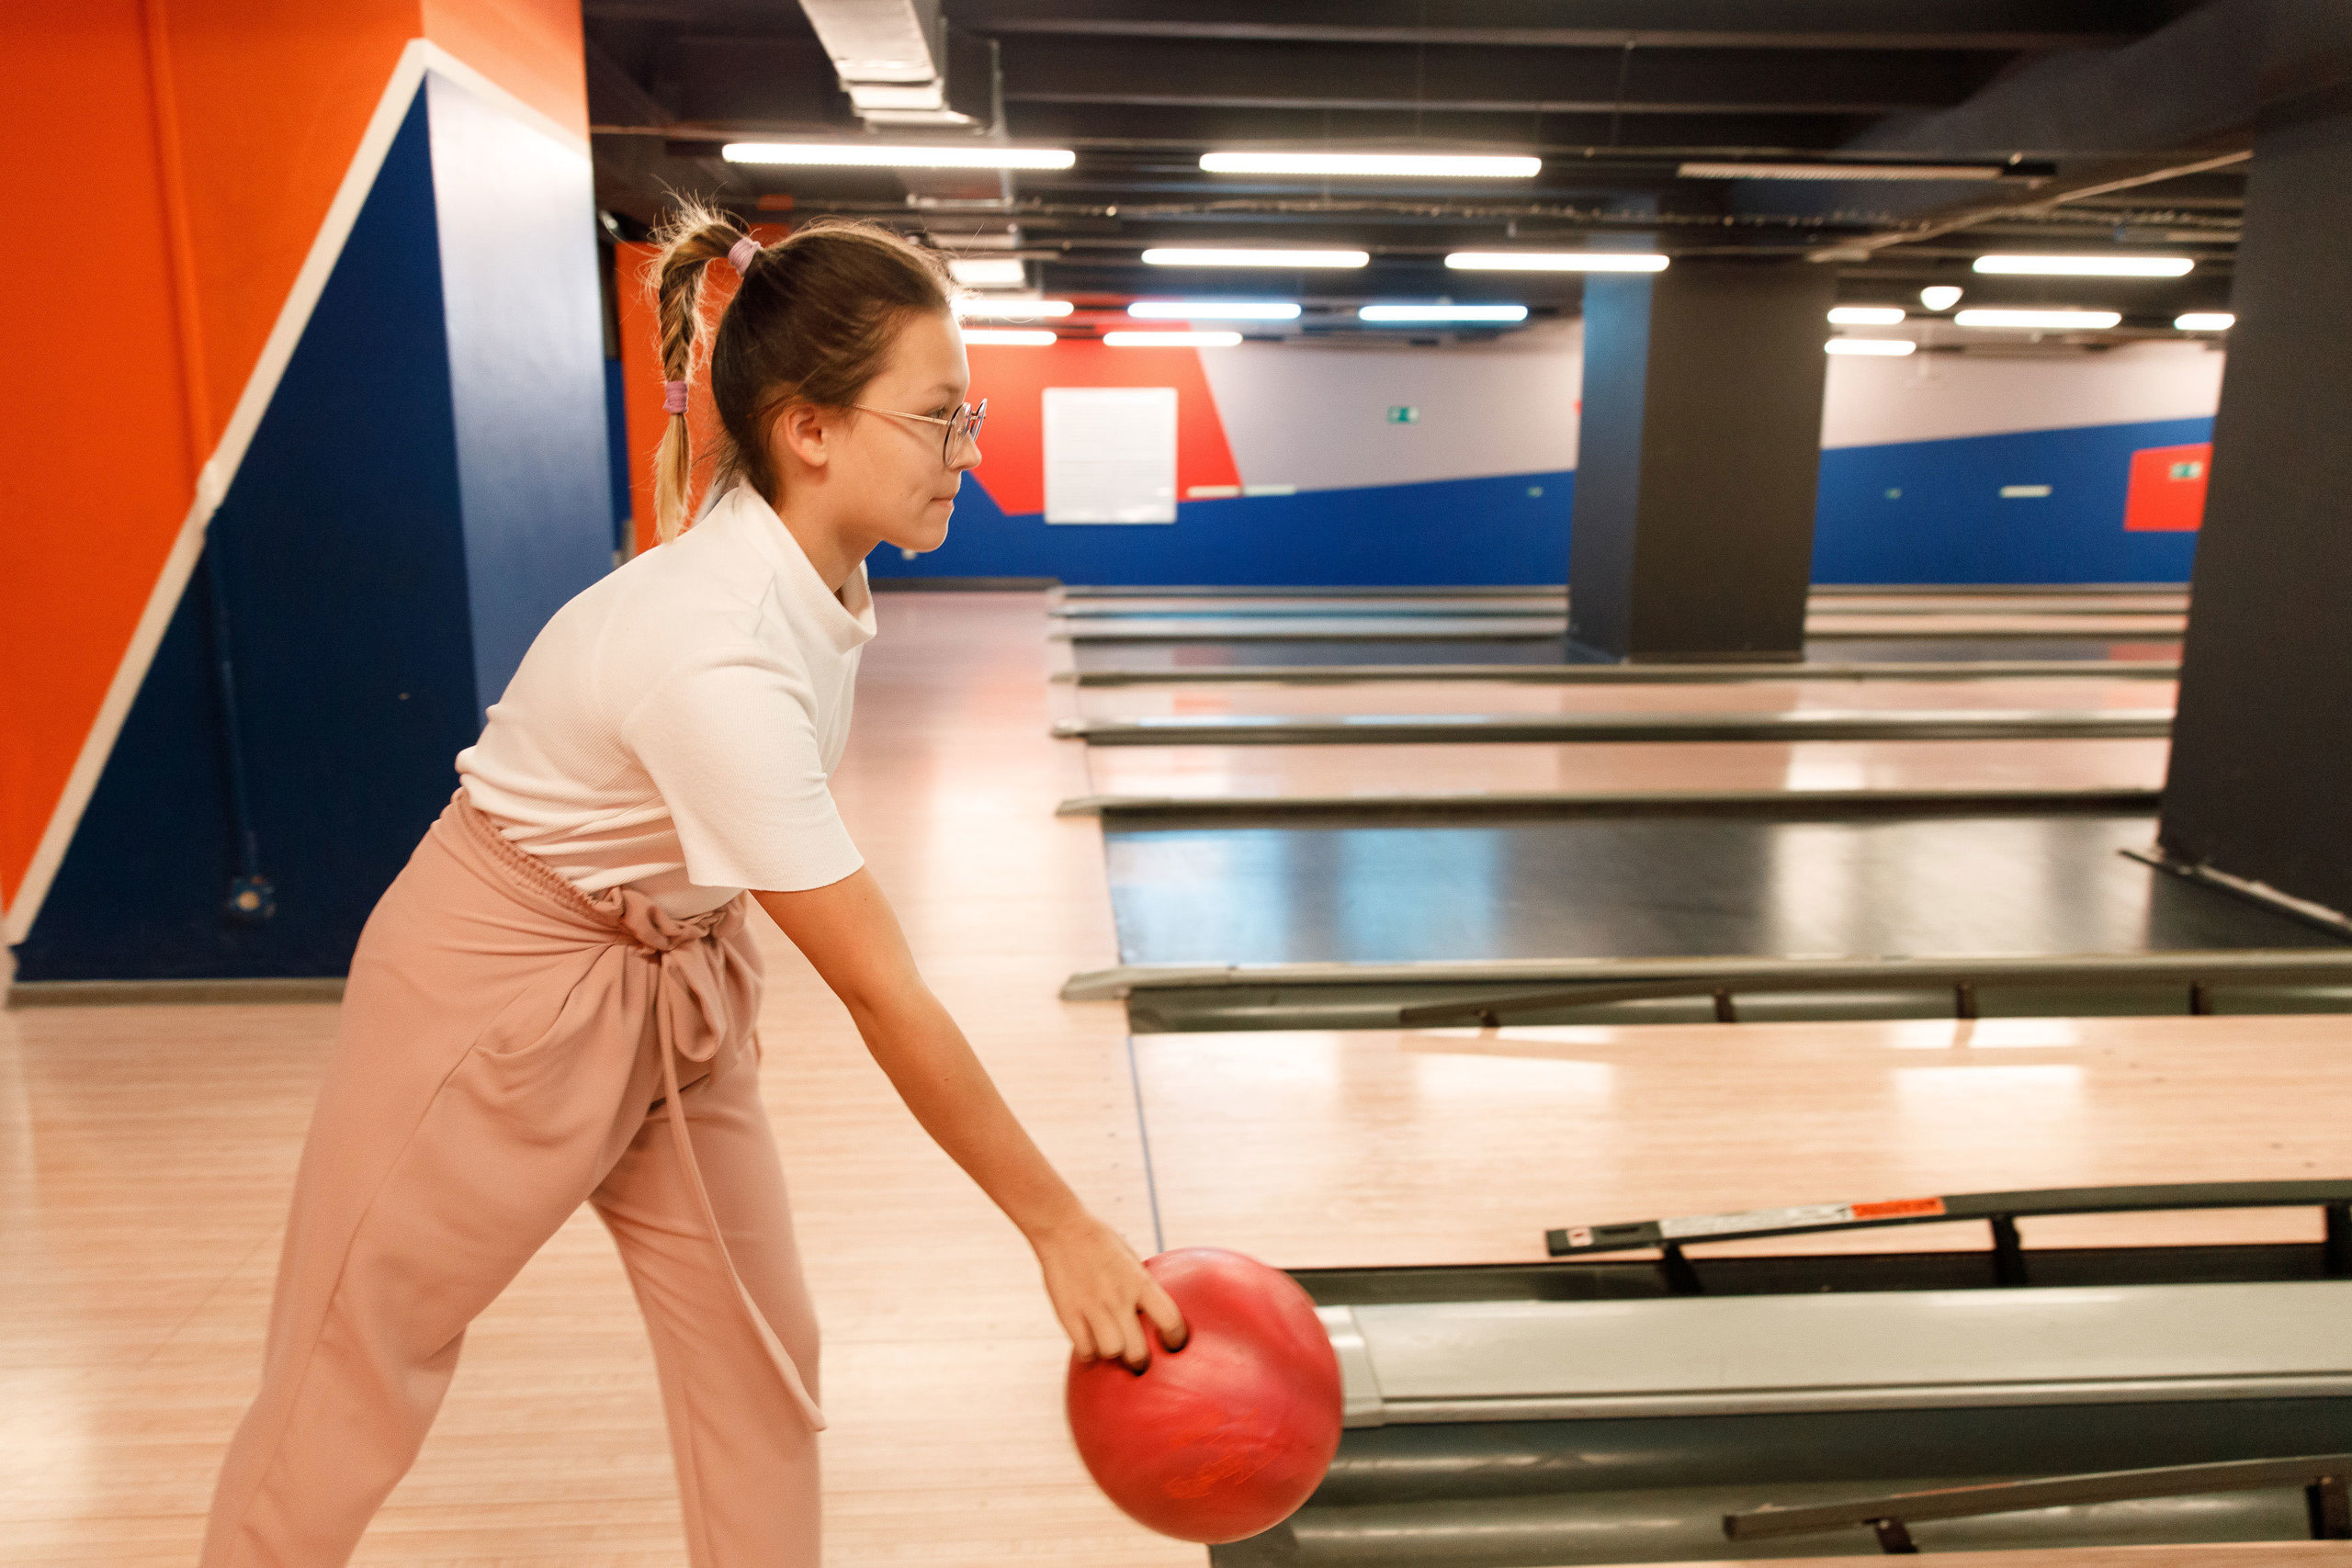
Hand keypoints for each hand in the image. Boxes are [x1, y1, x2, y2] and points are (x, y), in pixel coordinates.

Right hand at [1032, 1212, 1188, 1370]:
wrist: (1062, 1228)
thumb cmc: (1101, 1242)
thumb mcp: (1131, 1260)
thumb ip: (1142, 1287)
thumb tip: (1154, 1313)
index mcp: (1139, 1282)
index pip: (1170, 1321)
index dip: (1176, 1340)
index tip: (1172, 1345)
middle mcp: (1118, 1298)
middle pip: (1137, 1351)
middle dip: (1141, 1361)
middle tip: (1139, 1361)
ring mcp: (1091, 1308)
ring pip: (1110, 1353)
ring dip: (1113, 1355)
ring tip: (1113, 1348)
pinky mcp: (1068, 1315)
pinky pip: (1084, 1349)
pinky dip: (1090, 1352)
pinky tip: (1092, 1343)